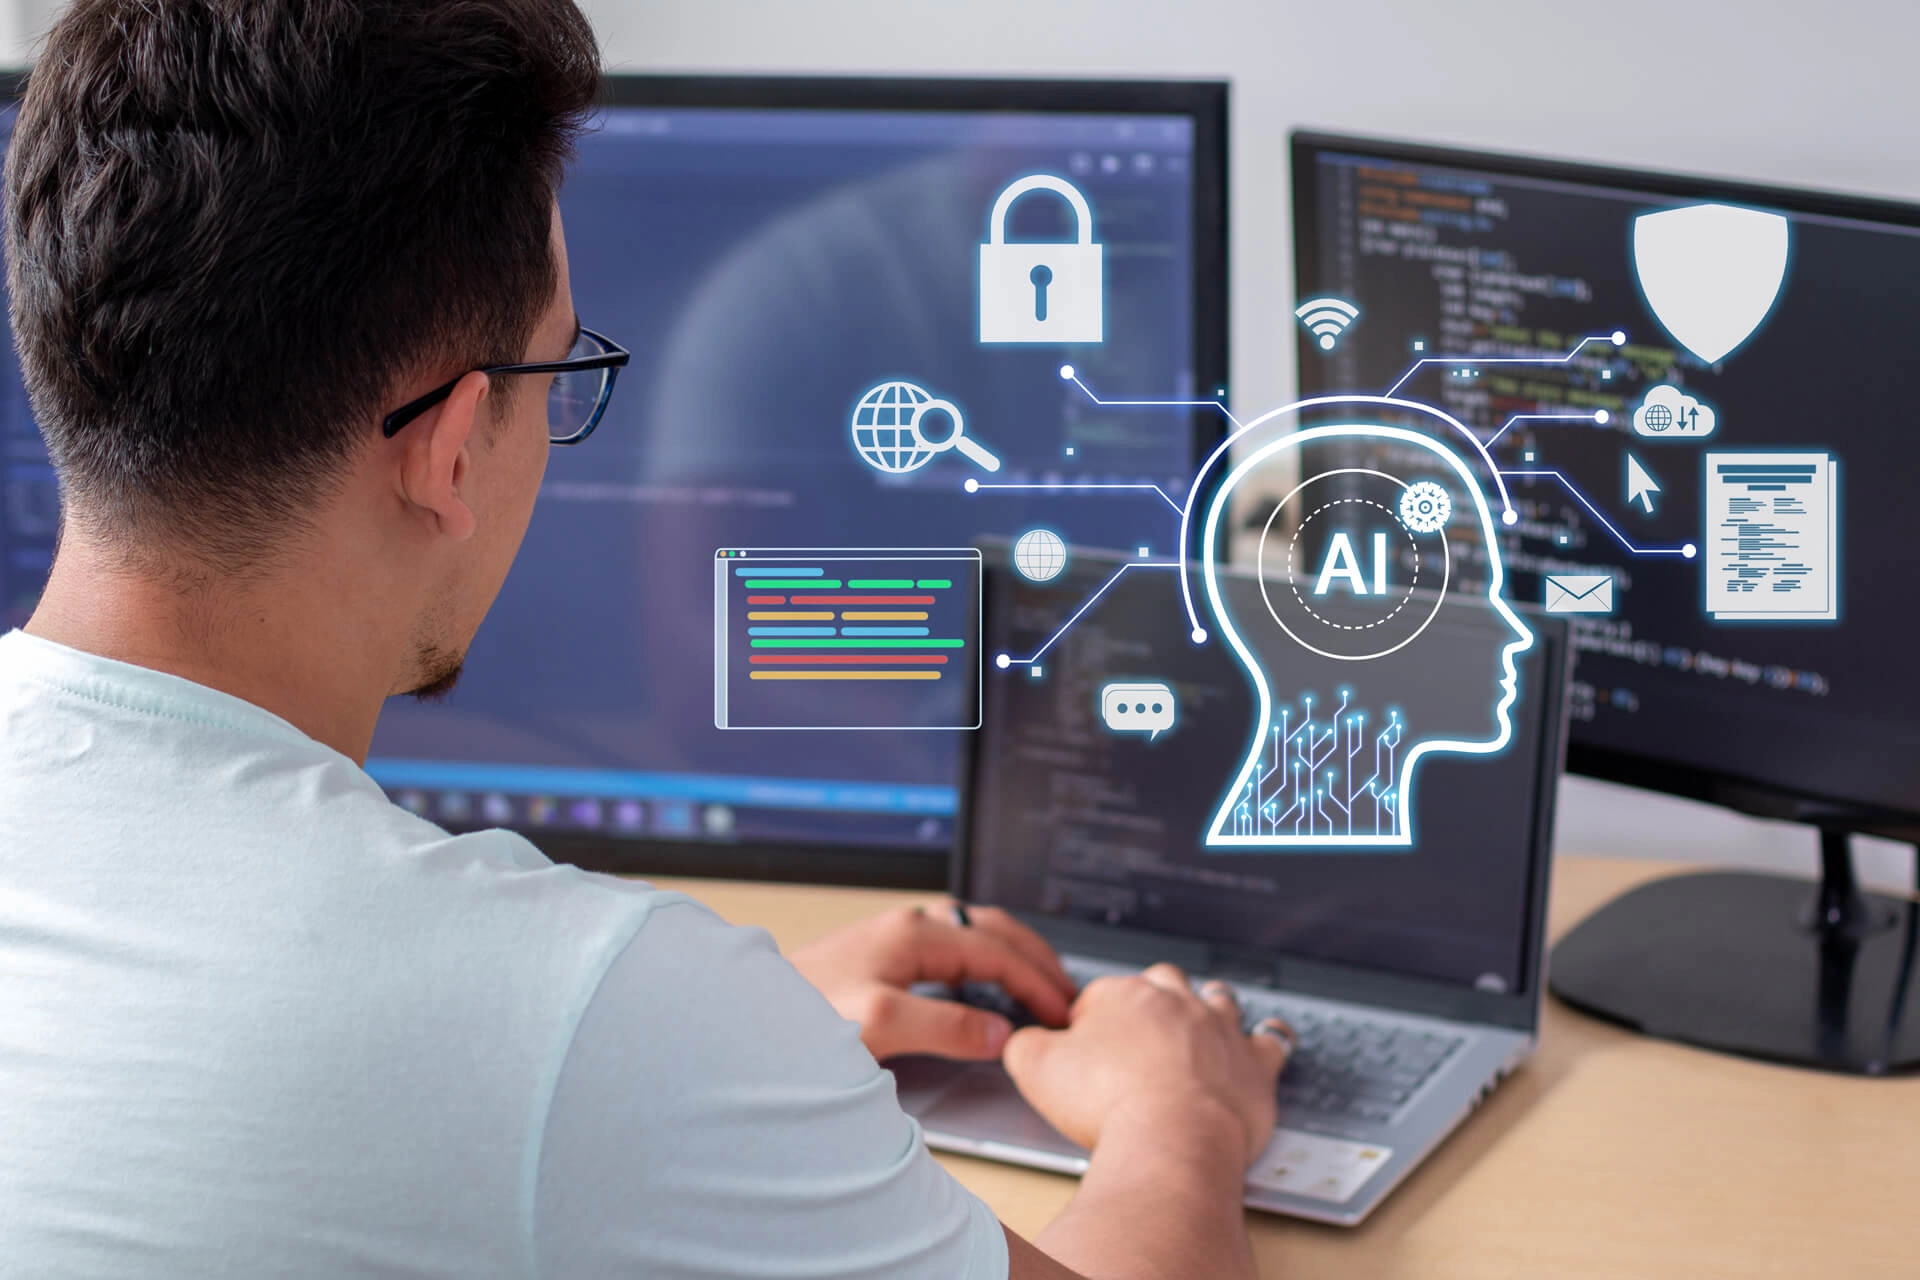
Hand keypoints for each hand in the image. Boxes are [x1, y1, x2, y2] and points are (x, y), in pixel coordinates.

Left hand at [787, 901, 1078, 1061]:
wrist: (750, 1021)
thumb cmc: (802, 1018)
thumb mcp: (880, 1025)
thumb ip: (944, 1027)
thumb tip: (998, 1032)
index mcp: (914, 932)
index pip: (996, 951)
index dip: (1035, 982)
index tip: (1063, 1012)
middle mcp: (908, 927)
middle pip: (992, 931)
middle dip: (1035, 958)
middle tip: (1067, 993)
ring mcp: (895, 941)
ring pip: (973, 937)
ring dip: (1011, 958)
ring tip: (1039, 987)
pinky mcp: (882, 960)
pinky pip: (953, 954)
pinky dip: (985, 967)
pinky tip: (986, 990)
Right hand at [1002, 963, 1292, 1166]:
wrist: (1170, 1141)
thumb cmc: (1108, 1105)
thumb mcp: (1035, 1069)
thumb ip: (1025, 1045)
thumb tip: (1024, 1040)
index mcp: (1122, 995)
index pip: (1101, 995)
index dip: (1090, 1023)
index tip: (1085, 1049)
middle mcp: (1175, 1001)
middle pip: (1162, 983)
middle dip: (1150, 1000)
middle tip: (1138, 1033)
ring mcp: (1220, 1029)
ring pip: (1217, 998)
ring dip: (1207, 1007)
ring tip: (1197, 1023)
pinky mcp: (1254, 1063)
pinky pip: (1269, 1040)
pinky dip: (1263, 1042)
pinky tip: (1258, 1046)